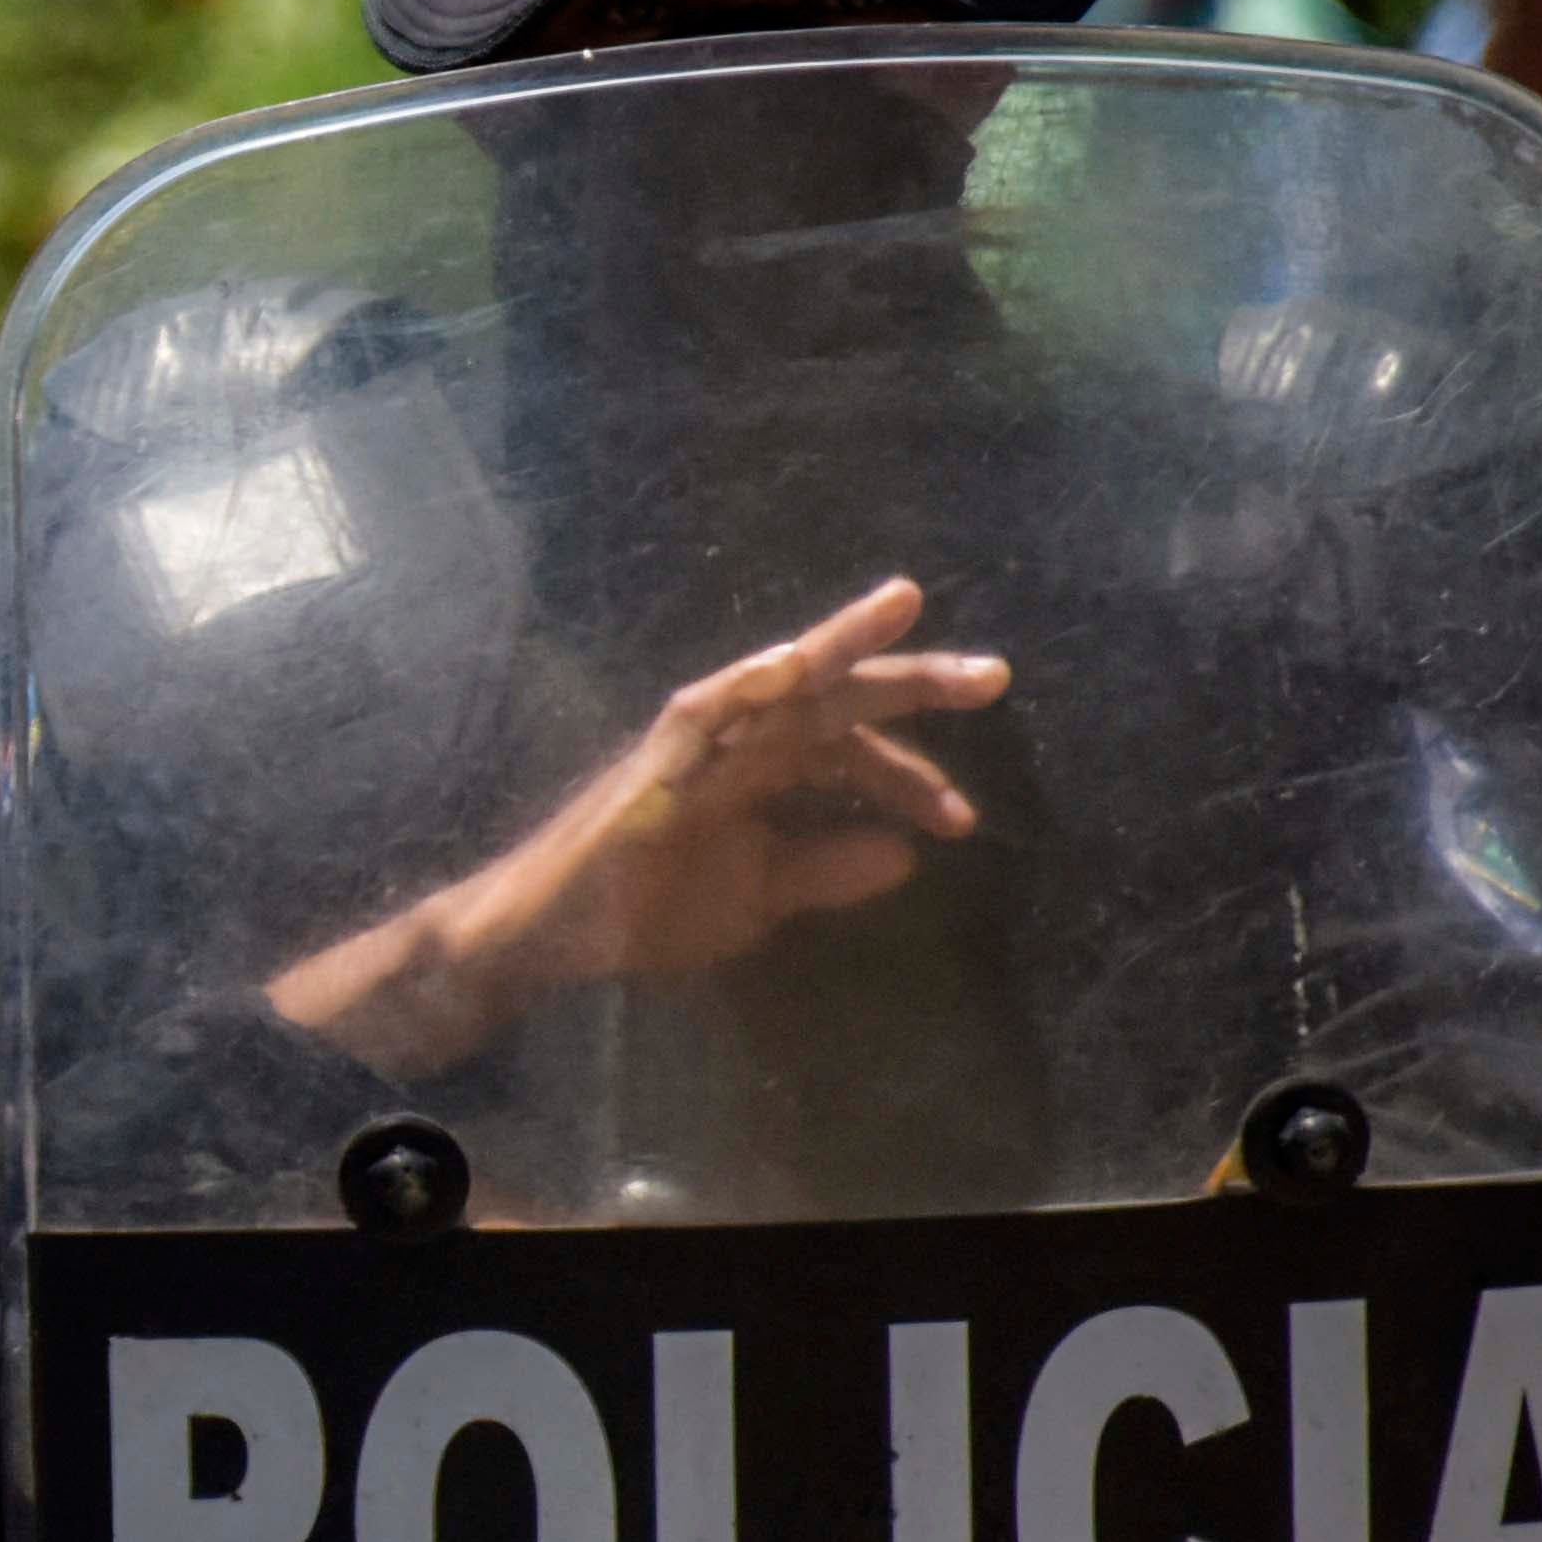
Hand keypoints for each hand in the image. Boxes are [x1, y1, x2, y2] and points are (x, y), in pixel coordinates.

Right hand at [264, 579, 1006, 1075]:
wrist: (547, 936)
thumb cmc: (640, 911)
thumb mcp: (757, 899)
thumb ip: (826, 870)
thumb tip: (905, 855)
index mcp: (761, 768)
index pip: (851, 749)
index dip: (912, 779)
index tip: (961, 822)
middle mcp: (735, 741)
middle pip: (835, 698)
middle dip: (911, 682)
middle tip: (993, 676)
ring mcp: (694, 746)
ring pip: (778, 681)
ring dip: (837, 642)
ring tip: (903, 605)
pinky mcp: (654, 765)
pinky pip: (704, 714)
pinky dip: (748, 684)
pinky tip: (796, 663)